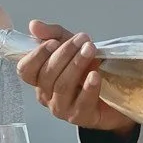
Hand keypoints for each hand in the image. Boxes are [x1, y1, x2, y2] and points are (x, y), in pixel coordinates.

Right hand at [18, 21, 133, 133]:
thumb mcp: (71, 45)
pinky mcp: (79, 117)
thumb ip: (53, 34)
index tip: (54, 42)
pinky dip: (88, 88)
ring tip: (90, 50)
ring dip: (76, 65)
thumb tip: (34, 25)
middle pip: (46, 76)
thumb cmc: (87, 68)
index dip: (36, 56)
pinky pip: (81, 103)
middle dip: (64, 54)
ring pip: (62, 87)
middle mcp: (46, 95)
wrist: (117, 90)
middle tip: (82, 39)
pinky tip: (95, 75)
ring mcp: (61, 108)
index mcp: (39, 78)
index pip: (25, 70)